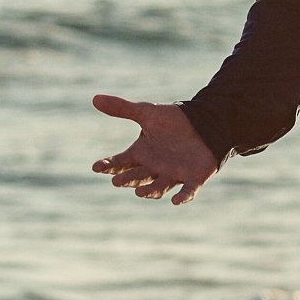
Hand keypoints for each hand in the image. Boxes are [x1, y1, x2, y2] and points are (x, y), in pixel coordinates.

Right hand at [90, 94, 219, 204]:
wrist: (205, 121)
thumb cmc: (174, 119)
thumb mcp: (147, 113)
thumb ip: (122, 108)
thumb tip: (94, 97)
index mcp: (141, 153)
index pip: (120, 162)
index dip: (108, 165)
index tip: (96, 167)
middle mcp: (154, 167)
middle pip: (137, 177)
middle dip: (127, 179)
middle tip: (116, 180)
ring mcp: (173, 174)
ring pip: (158, 187)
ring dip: (149, 191)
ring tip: (139, 192)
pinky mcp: (194, 178)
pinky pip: (188, 191)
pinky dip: (183, 197)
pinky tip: (177, 201)